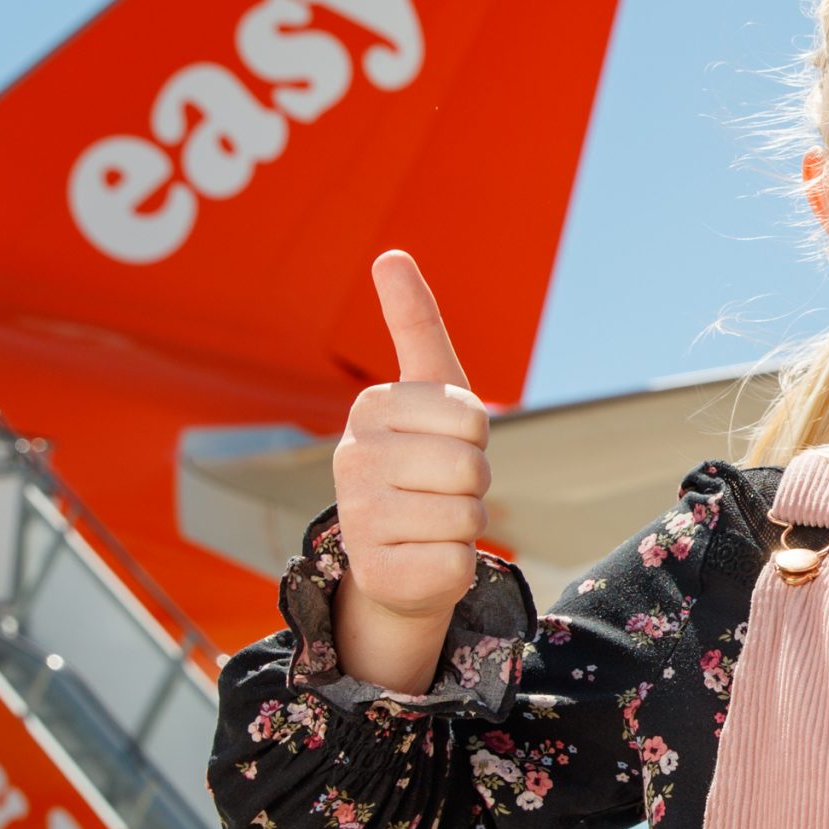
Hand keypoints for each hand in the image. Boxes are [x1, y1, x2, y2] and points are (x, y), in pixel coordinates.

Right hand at [333, 250, 492, 628]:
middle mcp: (351, 459)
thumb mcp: (431, 391)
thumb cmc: (426, 464)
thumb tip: (389, 254)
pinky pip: (459, 562)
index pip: (472, 416)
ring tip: (432, 522)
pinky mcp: (378, 574)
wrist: (400, 559)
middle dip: (474, 482)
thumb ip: (415, 324)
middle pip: (471, 465)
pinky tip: (422, 560)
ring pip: (468, 515)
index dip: (477, 437)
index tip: (444, 444)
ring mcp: (358, 519)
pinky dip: (455, 566)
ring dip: (466, 523)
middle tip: (442, 490)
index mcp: (370, 407)